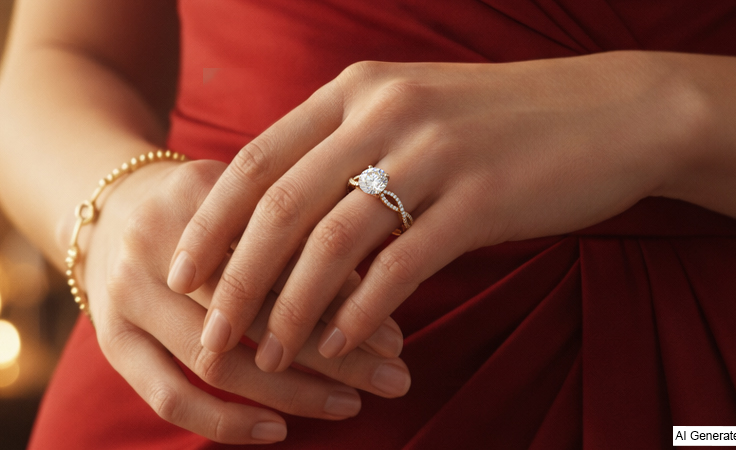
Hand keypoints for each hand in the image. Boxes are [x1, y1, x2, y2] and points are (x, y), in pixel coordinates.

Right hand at [83, 159, 410, 443]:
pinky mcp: (111, 339)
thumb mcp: (253, 199)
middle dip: (334, 353)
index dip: (345, 301)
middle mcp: (157, 242)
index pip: (285, 256)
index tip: (395, 337)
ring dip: (293, 392)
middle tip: (394, 377)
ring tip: (352, 404)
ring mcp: (126, 294)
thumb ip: (304, 235)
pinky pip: (168, 395)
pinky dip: (225, 422)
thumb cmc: (210, 207)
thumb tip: (380, 295)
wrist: (112, 206)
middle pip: (255, 311)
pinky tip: (278, 431)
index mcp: (204, 193)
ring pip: (218, 360)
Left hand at [170, 52, 685, 370]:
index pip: (258, 160)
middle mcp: (386, 111)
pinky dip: (360, 310)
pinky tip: (340, 344)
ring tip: (268, 356)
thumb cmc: (508, 123)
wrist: (614, 113)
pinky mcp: (482, 197)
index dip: (210, 222)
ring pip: (332, 241)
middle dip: (234, 278)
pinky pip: (401, 265)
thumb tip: (294, 210)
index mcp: (359, 91)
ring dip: (290, 308)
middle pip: (280, 205)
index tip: (182, 273)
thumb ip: (354, 145)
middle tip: (208, 334)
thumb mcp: (417, 111)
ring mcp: (434, 152)